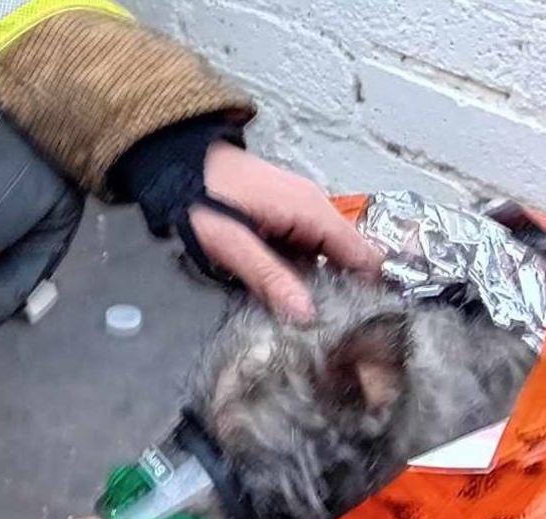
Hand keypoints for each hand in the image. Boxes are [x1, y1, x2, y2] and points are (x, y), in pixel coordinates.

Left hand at [194, 142, 382, 321]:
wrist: (177, 161)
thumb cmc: (201, 199)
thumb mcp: (230, 245)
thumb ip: (269, 278)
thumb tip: (307, 315)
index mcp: (310, 210)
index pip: (362, 253)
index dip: (368, 288)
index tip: (365, 323)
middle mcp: (314, 206)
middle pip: (345, 255)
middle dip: (341, 289)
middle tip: (334, 329)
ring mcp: (299, 206)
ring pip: (323, 253)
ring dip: (317, 281)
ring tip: (311, 317)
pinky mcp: (282, 212)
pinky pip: (303, 245)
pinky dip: (299, 267)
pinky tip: (286, 290)